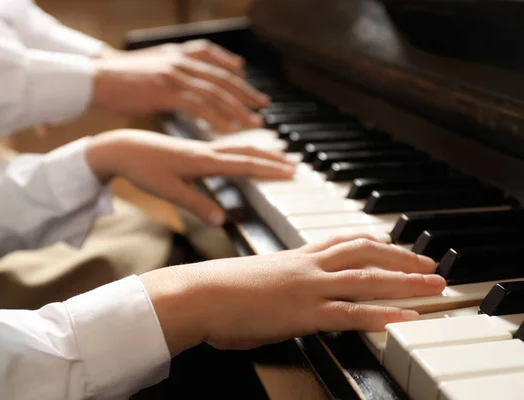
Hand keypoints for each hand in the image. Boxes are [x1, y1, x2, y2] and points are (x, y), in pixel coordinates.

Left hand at [85, 129, 294, 224]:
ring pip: (239, 148)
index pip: (244, 164)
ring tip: (279, 157)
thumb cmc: (143, 169)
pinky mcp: (195, 149)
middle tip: (295, 165)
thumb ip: (196, 204)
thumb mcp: (169, 191)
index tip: (291, 172)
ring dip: (261, 152)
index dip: (269, 169)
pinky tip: (246, 154)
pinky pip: (228, 148)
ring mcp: (201, 148)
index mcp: (203, 161)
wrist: (123, 147)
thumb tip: (222, 220)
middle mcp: (207, 151)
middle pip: (248, 152)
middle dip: (273, 159)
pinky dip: (245, 150)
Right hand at [92, 40, 268, 132]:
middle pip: (222, 78)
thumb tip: (186, 88)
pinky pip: (198, 105)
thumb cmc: (119, 80)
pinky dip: (216, 117)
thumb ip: (172, 74)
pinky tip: (228, 128)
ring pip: (214, 92)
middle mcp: (179, 62)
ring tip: (253, 123)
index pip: (214, 60)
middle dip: (245, 92)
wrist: (94, 79)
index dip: (235, 72)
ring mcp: (173, 75)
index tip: (249, 85)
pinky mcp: (165, 91)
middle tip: (263, 106)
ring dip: (237, 108)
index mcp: (177, 54)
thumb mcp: (151, 70)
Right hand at [140, 234, 445, 355]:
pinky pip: (350, 312)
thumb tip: (284, 294)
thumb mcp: (255, 278)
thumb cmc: (219, 288)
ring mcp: (308, 288)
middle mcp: (307, 266)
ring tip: (433, 287)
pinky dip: (380, 314)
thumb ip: (278, 283)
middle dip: (402, 258)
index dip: (374, 242)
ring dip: (405, 283)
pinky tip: (404, 317)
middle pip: (365, 254)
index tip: (395, 244)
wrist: (200, 293)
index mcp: (295, 256)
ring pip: (367, 280)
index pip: (343, 242)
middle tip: (430, 263)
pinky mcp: (304, 313)